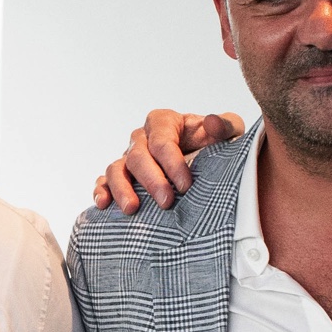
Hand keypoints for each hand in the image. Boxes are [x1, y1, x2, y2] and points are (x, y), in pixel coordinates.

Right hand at [90, 110, 240, 213]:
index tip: (186, 185)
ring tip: (132, 209)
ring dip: (122, 189)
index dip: (172, 162)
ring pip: (116, 169)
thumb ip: (225, 124)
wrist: (206, 161)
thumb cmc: (215, 145)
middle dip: (151, 180)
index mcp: (164, 122)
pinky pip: (104, 181)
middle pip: (138, 156)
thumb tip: (212, 122)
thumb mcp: (229, 132)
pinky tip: (104, 205)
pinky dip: (102, 191)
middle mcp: (142, 138)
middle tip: (166, 201)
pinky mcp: (120, 176)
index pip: (162, 140)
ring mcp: (128, 157)